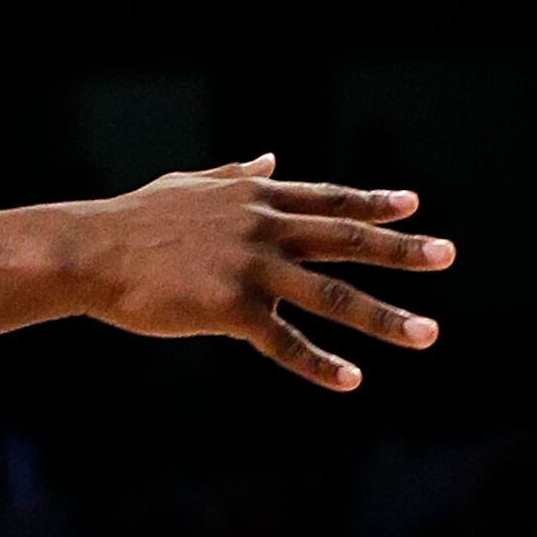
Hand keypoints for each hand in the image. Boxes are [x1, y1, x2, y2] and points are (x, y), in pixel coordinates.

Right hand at [68, 159, 450, 393]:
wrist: (90, 250)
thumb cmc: (134, 220)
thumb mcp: (190, 185)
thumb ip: (234, 173)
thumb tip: (268, 157)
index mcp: (255, 196)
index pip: (328, 199)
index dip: (372, 204)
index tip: (412, 207)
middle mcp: (264, 227)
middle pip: (346, 239)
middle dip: (402, 249)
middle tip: (446, 255)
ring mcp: (251, 267)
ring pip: (331, 294)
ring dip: (384, 315)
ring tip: (427, 333)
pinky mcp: (230, 308)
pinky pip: (285, 341)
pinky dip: (321, 362)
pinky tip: (352, 379)